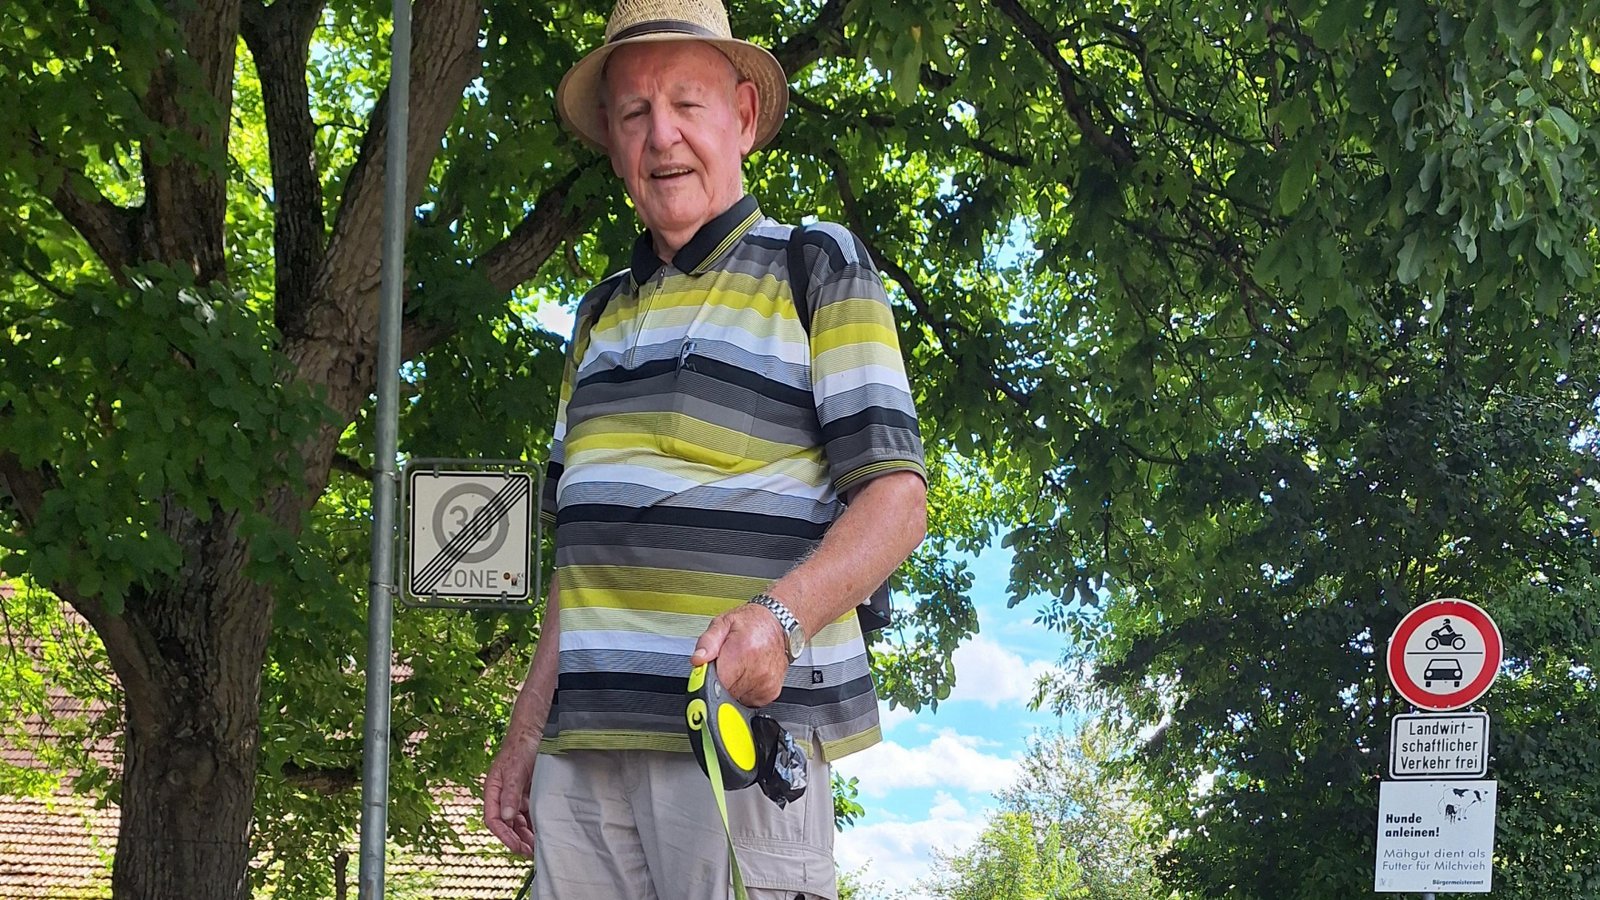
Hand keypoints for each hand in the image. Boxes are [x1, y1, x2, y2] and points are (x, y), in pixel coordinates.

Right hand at [483, 735, 536, 857]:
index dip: (503, 835)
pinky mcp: (528, 794)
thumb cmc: (520, 748)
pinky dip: (534, 824)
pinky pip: (530, 814)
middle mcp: (503, 796)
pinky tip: (542, 832)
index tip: (515, 846)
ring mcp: (516, 795)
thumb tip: (507, 816)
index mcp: (493, 791)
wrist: (534, 732)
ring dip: (526, 835)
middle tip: (529, 852)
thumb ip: (510, 793)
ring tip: (537, 846)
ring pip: (519, 821)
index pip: (493, 819)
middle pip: (506, 824)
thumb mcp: (515, 770)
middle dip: (516, 839)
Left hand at [691, 602, 790, 706]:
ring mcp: (765, 683)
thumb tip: (698, 659)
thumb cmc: (751, 623)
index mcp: (741, 651)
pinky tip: (748, 674)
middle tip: (727, 664)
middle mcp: (757, 670)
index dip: (707, 679)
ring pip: (735, 698)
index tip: (707, 673)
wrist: (777, 623)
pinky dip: (745, 690)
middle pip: (724, 692)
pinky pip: (748, 701)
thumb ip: (707, 641)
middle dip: (721, 681)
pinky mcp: (771, 693)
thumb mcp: (722, 623)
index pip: (716, 682)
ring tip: (740, 667)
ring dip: (733, 686)